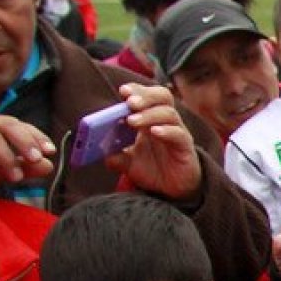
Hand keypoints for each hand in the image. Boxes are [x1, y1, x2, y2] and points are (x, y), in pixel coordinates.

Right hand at [0, 114, 55, 187]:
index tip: (49, 151)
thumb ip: (23, 166)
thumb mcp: (0, 169)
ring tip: (16, 178)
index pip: (15, 124)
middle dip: (25, 142)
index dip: (34, 135)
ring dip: (7, 159)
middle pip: (6, 124)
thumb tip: (49, 166)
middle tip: (37, 160)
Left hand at [106, 84, 202, 203]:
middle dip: (145, 96)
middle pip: (162, 96)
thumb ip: (113, 154)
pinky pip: (179, 134)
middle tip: (129, 102)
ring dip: (149, 114)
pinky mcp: (185, 148)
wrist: (172, 190)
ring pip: (169, 114)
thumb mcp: (127, 162)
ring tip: (132, 121)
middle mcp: (165, 122)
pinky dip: (166, 131)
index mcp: (150, 119)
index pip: (147, 95)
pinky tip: (154, 132)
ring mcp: (177, 133)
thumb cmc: (151, 169)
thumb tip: (95, 149)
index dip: (137, 90)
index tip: (123, 91)